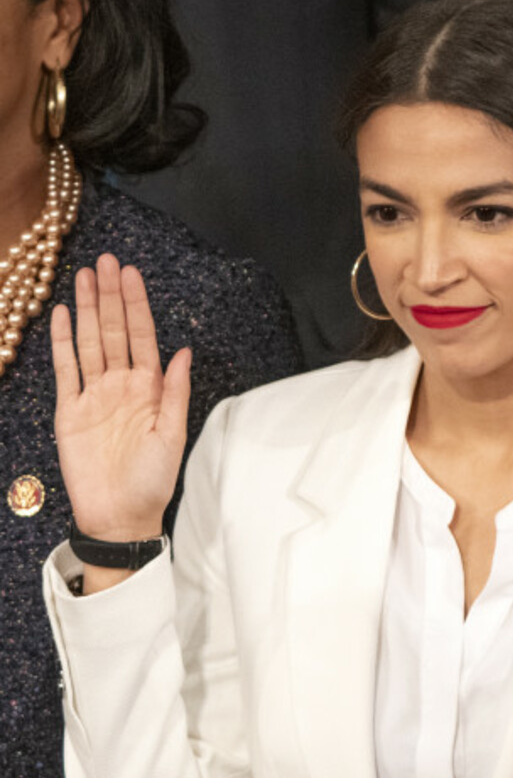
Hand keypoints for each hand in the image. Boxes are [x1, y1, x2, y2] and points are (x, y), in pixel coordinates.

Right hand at [51, 254, 190, 542]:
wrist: (119, 517)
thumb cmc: (153, 480)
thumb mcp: (173, 435)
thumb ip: (176, 392)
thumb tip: (185, 350)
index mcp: (149, 388)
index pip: (142, 336)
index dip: (136, 304)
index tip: (131, 273)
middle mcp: (121, 384)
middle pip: (113, 330)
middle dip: (110, 296)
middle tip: (105, 260)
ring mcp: (94, 395)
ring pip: (89, 342)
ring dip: (86, 310)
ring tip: (83, 276)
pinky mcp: (70, 411)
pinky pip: (65, 370)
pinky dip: (62, 342)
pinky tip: (62, 315)